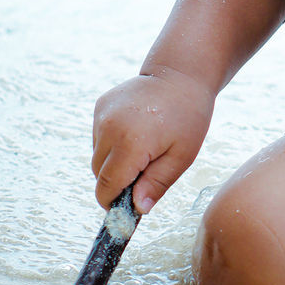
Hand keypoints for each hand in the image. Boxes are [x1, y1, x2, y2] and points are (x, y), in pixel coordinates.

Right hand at [92, 67, 214, 214]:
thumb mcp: (181, 156)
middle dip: (117, 182)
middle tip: (144, 173)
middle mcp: (109, 128)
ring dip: (114, 161)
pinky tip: (135, 131)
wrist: (180, 75)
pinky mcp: (100, 106)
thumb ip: (157, 184)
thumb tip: (137, 210)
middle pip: (99, 174)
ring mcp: (102, 115)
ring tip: (143, 148)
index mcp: (131, 143)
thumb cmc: (188, 117)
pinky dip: (112, 142)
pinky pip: (99, 137)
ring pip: (97, 156)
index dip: (113, 203)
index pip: (107, 187)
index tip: (126, 207)